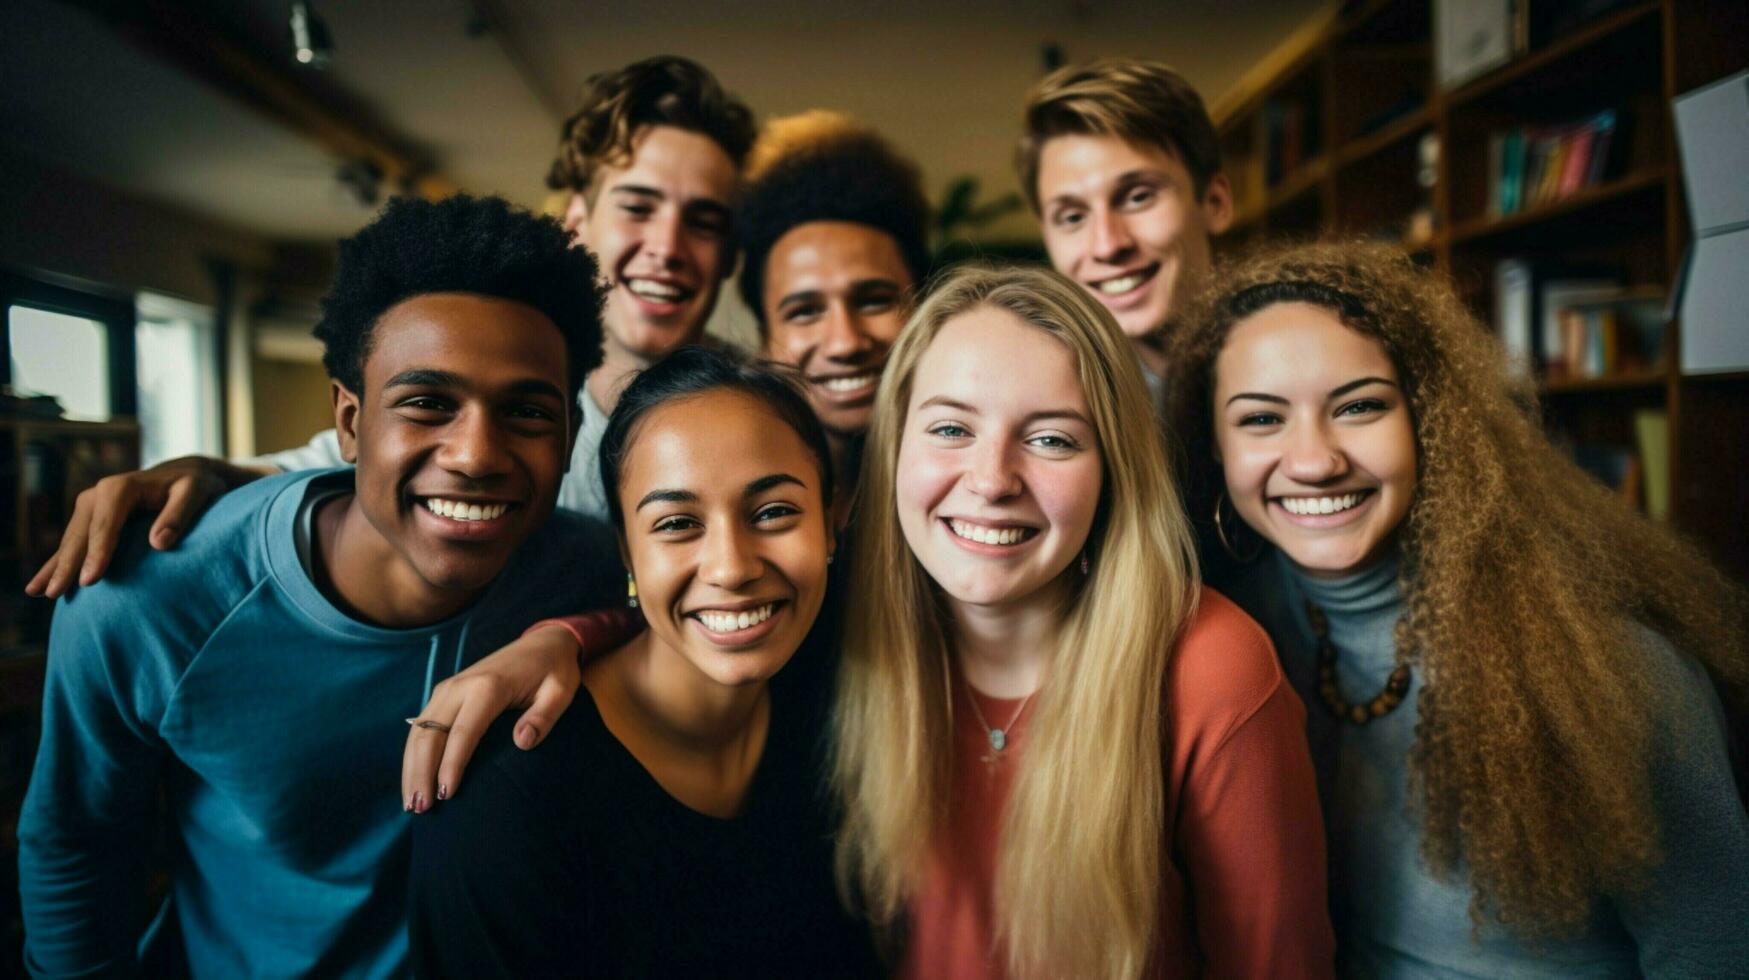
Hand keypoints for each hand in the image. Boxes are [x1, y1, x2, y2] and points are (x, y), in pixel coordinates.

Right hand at [25, 455, 265, 597]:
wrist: (187, 473)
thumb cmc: (195, 484)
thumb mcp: (196, 492)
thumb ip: (179, 515)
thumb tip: (158, 543)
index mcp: (122, 488)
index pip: (107, 525)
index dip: (98, 553)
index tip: (90, 580)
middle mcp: (100, 494)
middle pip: (81, 535)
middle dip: (67, 564)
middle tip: (56, 593)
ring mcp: (92, 506)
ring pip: (71, 540)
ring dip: (55, 566)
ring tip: (39, 593)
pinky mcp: (91, 518)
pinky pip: (72, 543)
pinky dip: (56, 562)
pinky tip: (39, 583)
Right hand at [401, 624, 582, 812]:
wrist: (542, 643)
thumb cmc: (554, 671)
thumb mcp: (560, 692)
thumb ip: (543, 717)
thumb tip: (522, 742)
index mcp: (488, 686)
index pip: (464, 732)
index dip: (452, 765)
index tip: (446, 795)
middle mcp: (461, 686)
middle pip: (431, 733)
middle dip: (421, 773)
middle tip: (420, 809)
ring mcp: (448, 688)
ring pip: (418, 731)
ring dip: (411, 767)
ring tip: (411, 804)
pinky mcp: (444, 693)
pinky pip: (420, 726)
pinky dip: (413, 754)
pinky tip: (413, 780)